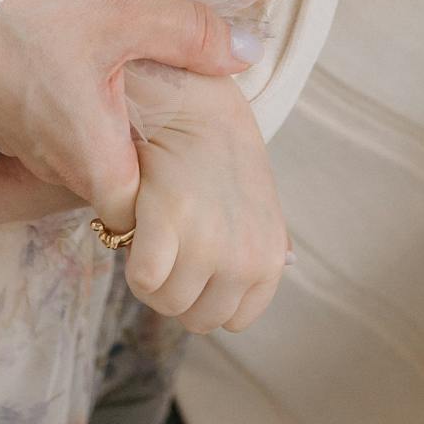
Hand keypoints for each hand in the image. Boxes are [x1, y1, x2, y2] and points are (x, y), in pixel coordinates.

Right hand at [0, 0, 259, 225]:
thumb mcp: (126, 10)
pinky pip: (46, 123)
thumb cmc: (31, 5)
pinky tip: (81, 55)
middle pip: (114, 179)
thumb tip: (249, 52)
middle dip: (147, 152)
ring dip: (108, 118)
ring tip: (137, 74)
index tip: (199, 162)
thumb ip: (192, 34)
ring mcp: (16, 136)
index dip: (176, 197)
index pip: (146, 214)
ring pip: (79, 147)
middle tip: (182, 111)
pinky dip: (72, 99)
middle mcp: (50, 161)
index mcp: (91, 157)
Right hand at [121, 71, 287, 335]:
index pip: (232, 320)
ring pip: (166, 302)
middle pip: (196, 319)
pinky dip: (133, 261)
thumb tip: (290, 266)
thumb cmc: (221, 153)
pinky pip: (144, 279)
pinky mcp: (169, 221)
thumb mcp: (262, 202)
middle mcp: (244, 258)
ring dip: (152, 277)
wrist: (191, 103)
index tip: (192, 261)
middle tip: (168, 246)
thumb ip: (270, 244)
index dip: (205, 295)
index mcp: (269, 259)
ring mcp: (207, 242)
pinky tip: (140, 228)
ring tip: (154, 233)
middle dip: (176, 289)